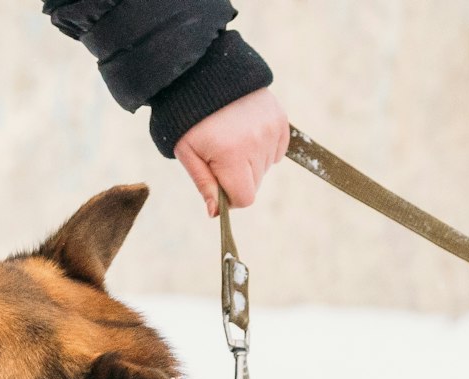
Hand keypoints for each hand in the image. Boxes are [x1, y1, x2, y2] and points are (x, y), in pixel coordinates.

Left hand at [174, 88, 289, 216]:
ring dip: (251, 162)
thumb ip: (204, 184)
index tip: (219, 183)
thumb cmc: (191, 120)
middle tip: (221, 155)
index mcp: (232, 155)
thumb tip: (215, 213)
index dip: (231, 197)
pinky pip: (277, 151)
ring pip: (266, 168)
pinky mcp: (280, 120)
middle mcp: (256, 143)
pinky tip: (247, 133)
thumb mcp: (188, 153)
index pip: (245, 198)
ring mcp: (271, 130)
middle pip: (255, 184)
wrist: (206, 75)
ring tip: (233, 139)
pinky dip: (264, 148)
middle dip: (239, 177)